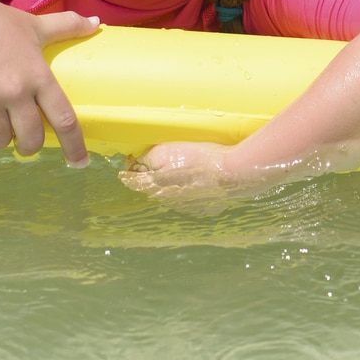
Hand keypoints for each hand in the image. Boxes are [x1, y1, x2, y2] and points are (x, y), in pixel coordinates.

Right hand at [0, 0, 98, 165]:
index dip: (74, 145)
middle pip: (31, 139)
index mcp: (40, 76)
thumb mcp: (36, 25)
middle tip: (25, 141)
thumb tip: (96, 24)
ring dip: (1, 139)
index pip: (64, 119)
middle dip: (30, 147)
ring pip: (0, 141)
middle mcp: (17, 91)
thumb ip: (68, 26)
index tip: (79, 163)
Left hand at [119, 142, 270, 209]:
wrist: (233, 173)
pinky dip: (193, 191)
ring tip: (187, 170)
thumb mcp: (167, 150)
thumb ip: (147, 157)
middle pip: (154, 188)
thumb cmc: (201, 159)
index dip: (129, 173)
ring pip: (173, 195)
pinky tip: (202, 180)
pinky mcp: (204, 209)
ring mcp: (187, 207)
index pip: (134, 182)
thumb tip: (136, 163)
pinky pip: (192, 199)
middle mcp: (168, 201)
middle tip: (161, 164)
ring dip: (175, 185)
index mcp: (157, 186)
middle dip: (154, 178)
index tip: (126, 170)